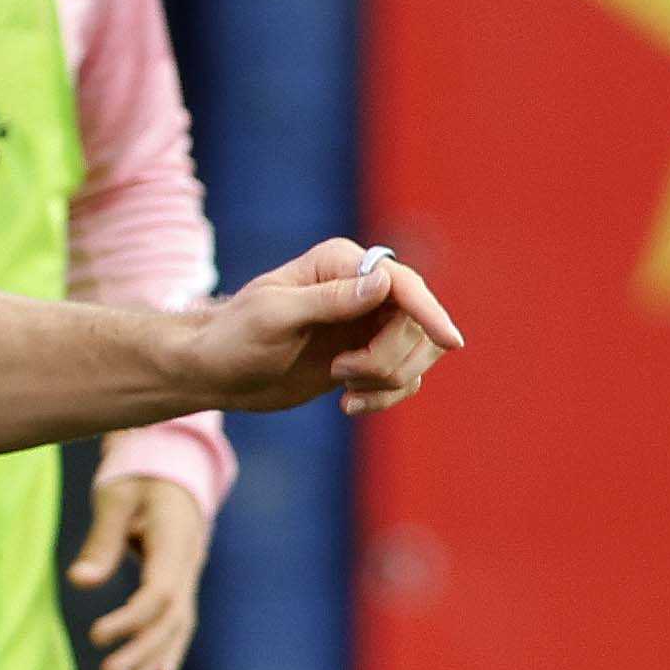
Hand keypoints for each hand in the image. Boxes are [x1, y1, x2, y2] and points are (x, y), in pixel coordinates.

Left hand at [72, 474, 212, 669]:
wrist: (172, 462)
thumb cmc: (139, 473)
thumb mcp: (116, 497)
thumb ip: (101, 541)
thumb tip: (79, 581)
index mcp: (176, 539)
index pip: (160, 592)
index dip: (131, 619)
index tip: (97, 636)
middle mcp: (189, 562)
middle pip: (171, 618)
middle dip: (142, 651)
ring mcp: (190, 574)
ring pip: (177, 625)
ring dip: (153, 659)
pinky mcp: (181, 581)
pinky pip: (179, 622)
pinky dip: (168, 650)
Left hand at [195, 239, 462, 417]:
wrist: (219, 373)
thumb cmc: (236, 337)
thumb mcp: (275, 316)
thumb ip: (331, 300)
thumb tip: (385, 282)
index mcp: (341, 264)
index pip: (402, 284)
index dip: (429, 311)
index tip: (450, 341)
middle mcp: (363, 288)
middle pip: (416, 323)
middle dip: (388, 359)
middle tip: (341, 373)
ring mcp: (369, 323)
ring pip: (417, 354)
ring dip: (388, 381)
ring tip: (343, 388)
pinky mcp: (367, 356)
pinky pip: (405, 379)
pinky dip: (385, 398)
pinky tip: (348, 404)